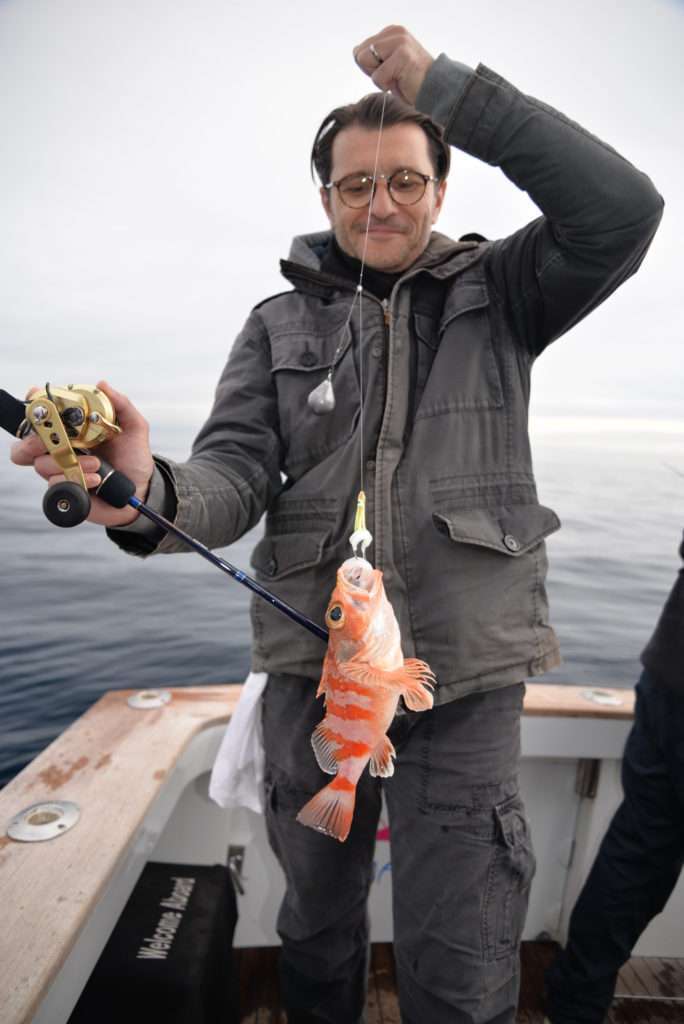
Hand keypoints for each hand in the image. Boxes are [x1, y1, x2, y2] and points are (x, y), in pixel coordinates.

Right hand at [10, 380, 154, 527]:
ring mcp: (60, 471)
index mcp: (71, 430)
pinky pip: (56, 485)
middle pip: (27, 444)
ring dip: (69, 462)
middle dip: (35, 441)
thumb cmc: (133, 458)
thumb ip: (121, 404)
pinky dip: (77, 480)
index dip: (34, 410)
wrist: (140, 490)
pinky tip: (95, 479)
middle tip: (55, 441)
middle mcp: (60, 449)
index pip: (41, 418)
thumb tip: (102, 384)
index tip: (40, 405)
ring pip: (42, 465)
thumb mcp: (133, 427)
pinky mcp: (66, 490)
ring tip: (97, 464)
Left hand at [353, 26, 433, 105]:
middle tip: (394, 76)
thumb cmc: (409, 83)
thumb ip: (372, 56)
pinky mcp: (402, 54)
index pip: (359, 50)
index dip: (371, 68)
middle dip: (373, 71)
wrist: (434, 92)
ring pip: (366, 61)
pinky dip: (386, 85)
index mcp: (390, 32)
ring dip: (379, 78)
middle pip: (360, 54)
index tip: (390, 72)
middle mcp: (394, 32)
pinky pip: (377, 76)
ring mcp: (399, 41)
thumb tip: (355, 52)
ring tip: (398, 78)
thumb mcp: (387, 64)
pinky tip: (402, 82)